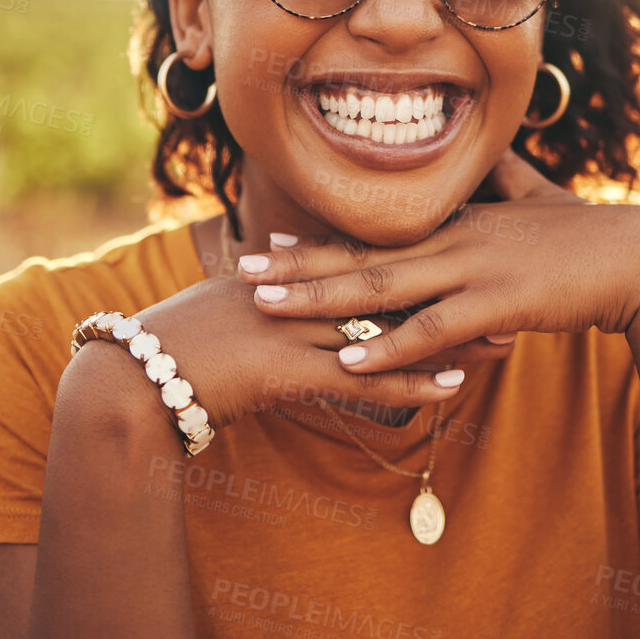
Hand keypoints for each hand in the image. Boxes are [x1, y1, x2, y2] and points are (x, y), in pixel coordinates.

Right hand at [124, 276, 514, 432]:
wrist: (131, 379)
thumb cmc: (173, 347)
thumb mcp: (224, 308)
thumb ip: (262, 292)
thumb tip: (284, 279)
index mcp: (286, 274)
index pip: (367, 259)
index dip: (422, 258)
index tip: (471, 253)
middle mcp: (297, 293)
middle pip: (391, 285)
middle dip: (451, 288)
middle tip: (508, 284)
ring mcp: (293, 329)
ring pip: (387, 329)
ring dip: (449, 335)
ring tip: (505, 337)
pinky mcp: (287, 371)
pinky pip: (361, 378)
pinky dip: (408, 381)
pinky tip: (451, 386)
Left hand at [238, 149, 639, 373]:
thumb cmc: (593, 236)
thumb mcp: (540, 202)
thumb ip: (505, 183)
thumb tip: (490, 162)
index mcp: (459, 223)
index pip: (372, 232)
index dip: (318, 239)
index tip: (268, 242)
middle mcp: (455, 240)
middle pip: (361, 254)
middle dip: (297, 266)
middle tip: (242, 272)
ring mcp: (474, 269)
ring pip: (382, 286)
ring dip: (321, 299)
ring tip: (270, 310)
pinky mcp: (498, 303)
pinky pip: (431, 329)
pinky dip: (387, 345)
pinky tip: (348, 358)